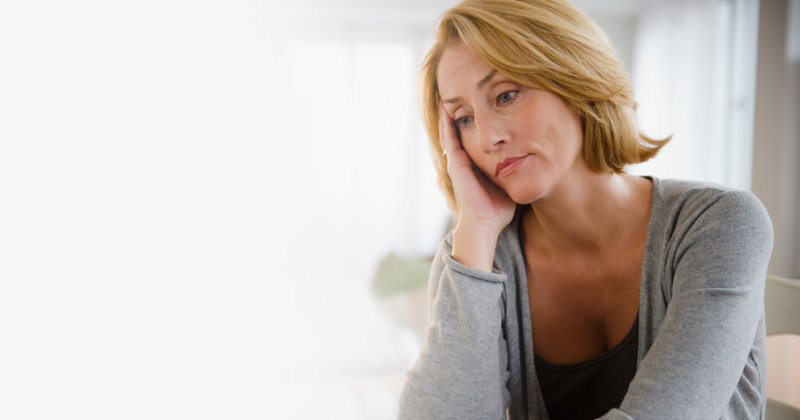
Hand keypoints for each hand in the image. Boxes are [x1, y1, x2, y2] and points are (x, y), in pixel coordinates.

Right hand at [439, 105, 515, 269]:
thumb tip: (536, 159)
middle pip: (460, 130)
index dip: (474, 121)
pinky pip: (449, 137)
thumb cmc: (499, 209)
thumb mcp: (510, 182)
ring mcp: (457, 161)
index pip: (473, 137)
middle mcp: (464, 161)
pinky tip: (447, 107)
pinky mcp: (455, 163)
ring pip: (451, 131)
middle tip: (459, 92)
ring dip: (450, 113)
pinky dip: (447, 122)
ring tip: (448, 94)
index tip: (480, 103)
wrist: (485, 224)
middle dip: (460, 112)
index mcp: (476, 164)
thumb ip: (516, 170)